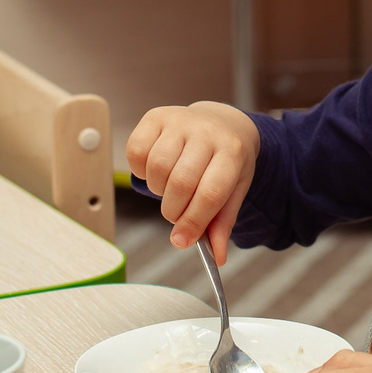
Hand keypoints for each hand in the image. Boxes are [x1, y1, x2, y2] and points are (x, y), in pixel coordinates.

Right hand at [125, 101, 257, 260]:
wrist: (222, 124)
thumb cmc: (227, 160)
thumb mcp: (235, 189)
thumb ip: (222, 223)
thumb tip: (216, 256)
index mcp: (233, 151)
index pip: (210, 193)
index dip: (193, 222)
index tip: (182, 240)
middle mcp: (207, 132)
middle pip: (181, 183)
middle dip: (174, 210)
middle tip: (176, 213)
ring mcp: (180, 120)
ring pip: (156, 168)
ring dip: (158, 191)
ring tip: (169, 189)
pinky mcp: (156, 116)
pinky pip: (136, 152)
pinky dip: (140, 170)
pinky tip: (155, 171)